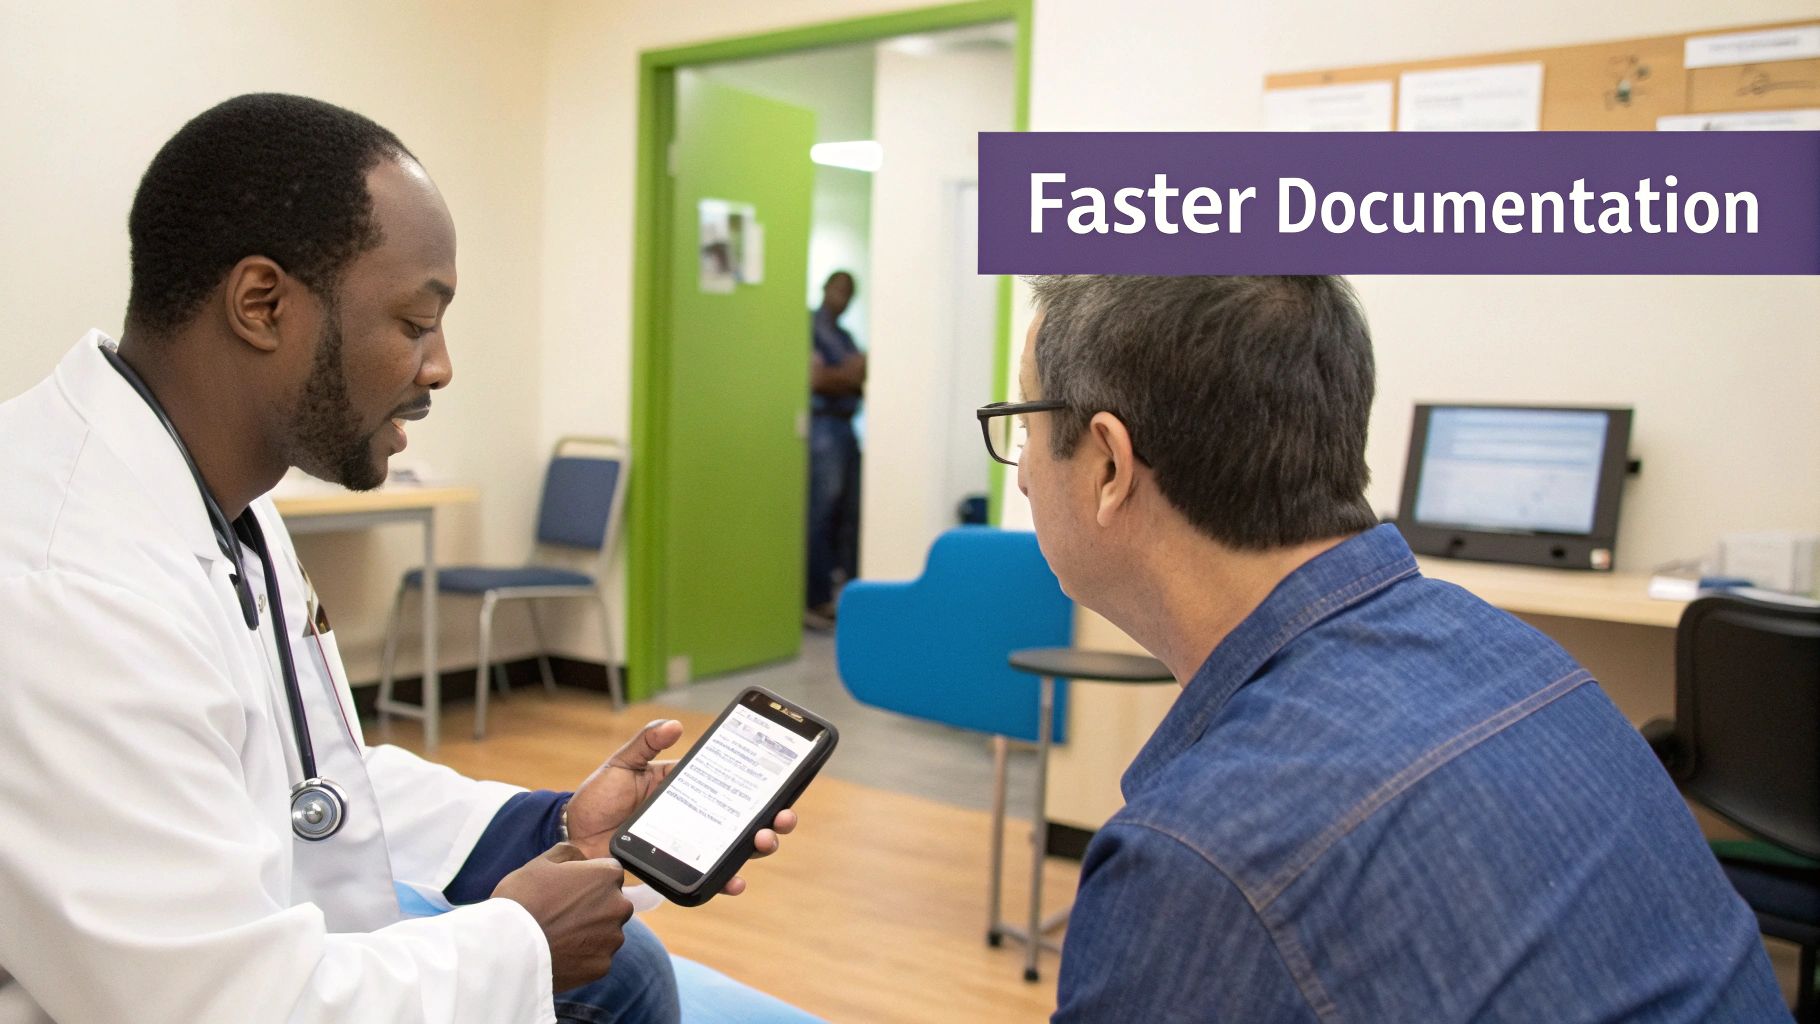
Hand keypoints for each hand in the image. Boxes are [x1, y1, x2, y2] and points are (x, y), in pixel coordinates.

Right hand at [492, 843, 631, 991]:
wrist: (506, 947)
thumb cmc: (522, 900)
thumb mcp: (541, 863)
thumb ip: (568, 853)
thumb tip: (582, 858)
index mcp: (606, 877)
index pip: (609, 872)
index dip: (588, 879)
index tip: (569, 889)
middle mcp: (618, 907)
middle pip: (612, 903)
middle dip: (594, 907)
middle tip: (562, 914)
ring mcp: (612, 939)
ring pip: (606, 933)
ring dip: (590, 933)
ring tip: (558, 936)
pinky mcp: (602, 966)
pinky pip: (596, 957)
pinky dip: (582, 957)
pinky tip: (560, 953)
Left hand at [567, 718, 800, 893]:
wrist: (572, 838)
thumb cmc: (598, 798)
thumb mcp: (622, 764)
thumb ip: (646, 743)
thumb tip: (675, 725)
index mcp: (689, 789)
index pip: (733, 785)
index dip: (762, 785)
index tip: (782, 781)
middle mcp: (697, 818)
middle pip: (746, 820)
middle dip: (774, 820)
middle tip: (782, 817)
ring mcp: (690, 845)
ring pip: (735, 849)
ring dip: (758, 848)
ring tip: (764, 842)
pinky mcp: (677, 870)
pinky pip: (707, 878)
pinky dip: (726, 881)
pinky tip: (736, 880)